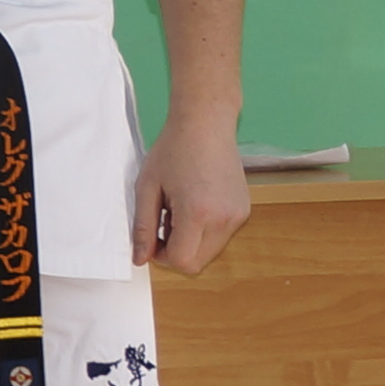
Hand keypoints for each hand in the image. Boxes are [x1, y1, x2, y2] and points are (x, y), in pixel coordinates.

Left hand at [135, 104, 252, 277]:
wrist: (206, 123)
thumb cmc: (175, 148)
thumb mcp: (147, 187)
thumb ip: (143, 227)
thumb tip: (141, 258)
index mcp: (198, 213)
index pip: (182, 262)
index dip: (163, 256)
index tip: (154, 237)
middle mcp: (224, 218)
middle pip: (198, 263)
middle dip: (177, 251)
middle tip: (165, 221)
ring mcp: (238, 215)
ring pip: (210, 252)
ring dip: (192, 241)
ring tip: (181, 209)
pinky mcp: (243, 210)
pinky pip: (221, 236)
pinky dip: (206, 230)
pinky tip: (197, 204)